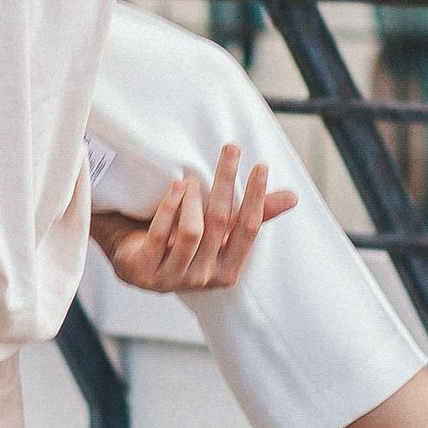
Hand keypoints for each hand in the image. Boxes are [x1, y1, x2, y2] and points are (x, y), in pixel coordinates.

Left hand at [93, 145, 294, 292]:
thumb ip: (254, 215)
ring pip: (193, 232)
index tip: (260, 165)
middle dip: (226, 182)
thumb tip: (293, 197)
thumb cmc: (184, 240)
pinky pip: (161, 235)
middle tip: (231, 149)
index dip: (256, 198)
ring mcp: (172, 278)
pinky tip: (176, 186)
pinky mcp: (143, 272)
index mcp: (227, 271)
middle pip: (220, 224)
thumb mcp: (219, 229)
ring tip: (191, 177)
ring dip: (194, 198)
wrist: (134, 256)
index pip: (248, 230)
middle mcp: (203, 278)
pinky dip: (170, 207)